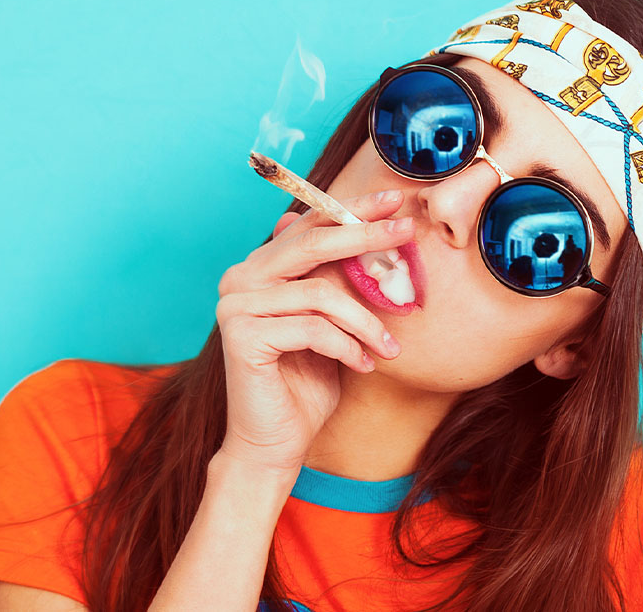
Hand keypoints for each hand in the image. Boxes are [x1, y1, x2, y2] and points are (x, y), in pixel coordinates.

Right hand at [213, 189, 412, 475]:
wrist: (275, 443)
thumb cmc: (306, 382)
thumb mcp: (333, 322)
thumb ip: (339, 279)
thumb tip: (371, 228)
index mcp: (260, 268)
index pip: (308, 225)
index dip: (351, 208)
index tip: (393, 200)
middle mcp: (241, 279)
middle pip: (311, 242)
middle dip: (364, 235)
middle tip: (406, 232)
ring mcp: (236, 305)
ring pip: (320, 292)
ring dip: (366, 321)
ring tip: (389, 347)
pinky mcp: (242, 336)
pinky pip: (313, 328)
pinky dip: (347, 346)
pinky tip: (363, 365)